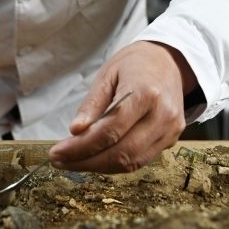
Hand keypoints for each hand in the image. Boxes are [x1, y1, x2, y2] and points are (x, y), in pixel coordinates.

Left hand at [48, 41, 193, 172]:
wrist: (169, 61)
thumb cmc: (135, 64)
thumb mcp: (107, 75)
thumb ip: (92, 104)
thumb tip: (75, 131)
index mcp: (146, 93)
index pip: (110, 130)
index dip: (81, 146)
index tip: (57, 152)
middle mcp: (162, 116)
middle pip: (121, 152)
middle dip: (86, 161)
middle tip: (60, 160)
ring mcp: (170, 130)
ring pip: (131, 162)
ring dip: (99, 167)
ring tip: (73, 161)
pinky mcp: (171, 140)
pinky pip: (140, 160)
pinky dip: (115, 163)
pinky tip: (95, 158)